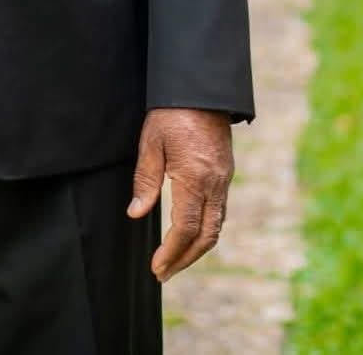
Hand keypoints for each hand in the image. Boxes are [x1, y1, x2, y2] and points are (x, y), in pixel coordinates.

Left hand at [126, 107, 233, 282]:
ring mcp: (224, 180)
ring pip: (216, 226)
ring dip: (197, 248)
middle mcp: (215, 184)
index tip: (157, 267)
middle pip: (205, 236)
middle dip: (185, 259)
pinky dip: (206, 230)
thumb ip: (145, 180)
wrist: (202, 90)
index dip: (171, 252)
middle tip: (164, 273)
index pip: (185, 228)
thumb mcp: (151, 142)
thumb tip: (136, 214)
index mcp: (194, 177)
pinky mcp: (226, 174)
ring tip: (175, 260)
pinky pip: (219, 211)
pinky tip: (190, 234)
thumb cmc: (171, 113)